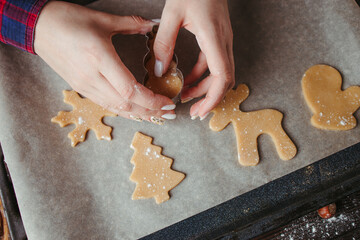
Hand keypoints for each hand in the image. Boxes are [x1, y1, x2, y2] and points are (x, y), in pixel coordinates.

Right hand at [34, 1, 176, 123]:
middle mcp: (92, 77)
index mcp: (99, 58)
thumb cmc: (67, 20)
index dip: (151, 100)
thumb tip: (151, 25)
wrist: (38, 27)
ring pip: (116, 108)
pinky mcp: (80, 88)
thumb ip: (131, 24)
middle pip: (126, 104)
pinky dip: (123, 110)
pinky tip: (135, 111)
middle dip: (150, 111)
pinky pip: (105, 104)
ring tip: (156, 115)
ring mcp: (84, 85)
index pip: (130, 90)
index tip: (167, 101)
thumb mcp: (102, 19)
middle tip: (168, 113)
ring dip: (138, 114)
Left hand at [154, 0, 233, 119]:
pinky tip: (186, 79)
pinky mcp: (218, 39)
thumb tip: (160, 71)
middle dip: (209, 99)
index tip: (200, 111)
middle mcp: (223, 42)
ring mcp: (223, 41)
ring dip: (204, 88)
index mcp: (214, 38)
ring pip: (221, 74)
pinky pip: (214, 63)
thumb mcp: (172, 14)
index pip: (222, 77)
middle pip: (224, 80)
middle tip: (192, 110)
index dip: (213, 98)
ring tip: (185, 97)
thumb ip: (164, 43)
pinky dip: (201, 75)